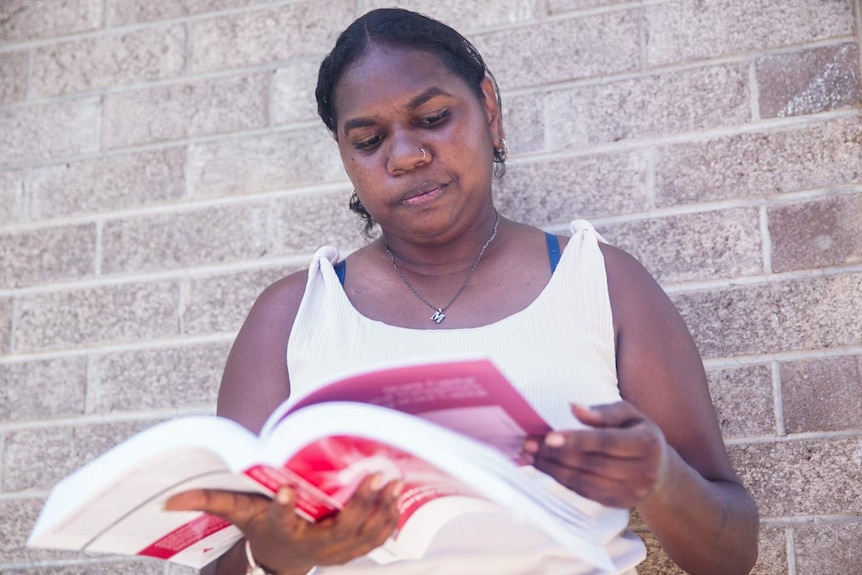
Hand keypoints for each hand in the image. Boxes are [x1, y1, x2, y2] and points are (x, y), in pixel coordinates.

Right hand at [165, 474, 402, 573]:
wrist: (283, 559)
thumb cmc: (262, 526)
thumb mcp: (239, 513)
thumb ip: (210, 502)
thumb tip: (169, 500)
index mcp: (282, 532)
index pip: (280, 522)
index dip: (283, 508)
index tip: (285, 489)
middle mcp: (313, 545)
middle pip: (337, 529)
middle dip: (357, 504)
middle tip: (373, 475)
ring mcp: (337, 550)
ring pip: (363, 534)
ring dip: (380, 510)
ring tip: (393, 482)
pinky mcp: (354, 548)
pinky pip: (375, 538)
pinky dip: (389, 520)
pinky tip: (399, 497)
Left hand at [521, 401, 669, 508]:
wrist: (659, 470)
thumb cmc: (637, 432)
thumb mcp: (628, 414)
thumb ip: (602, 412)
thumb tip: (574, 408)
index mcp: (646, 443)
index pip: (606, 442)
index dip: (576, 440)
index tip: (548, 437)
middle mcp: (643, 471)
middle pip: (591, 464)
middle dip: (555, 454)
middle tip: (528, 443)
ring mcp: (632, 492)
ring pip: (584, 482)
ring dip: (552, 469)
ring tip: (530, 455)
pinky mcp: (618, 504)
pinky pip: (584, 493)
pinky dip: (561, 480)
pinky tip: (545, 467)